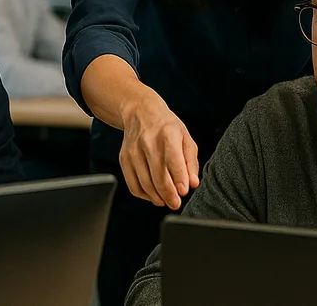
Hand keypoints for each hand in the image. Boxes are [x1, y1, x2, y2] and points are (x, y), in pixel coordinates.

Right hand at [117, 88, 199, 209]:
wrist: (140, 112)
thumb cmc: (167, 127)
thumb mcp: (185, 138)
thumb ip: (191, 162)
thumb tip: (193, 184)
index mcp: (167, 133)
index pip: (172, 158)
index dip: (179, 177)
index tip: (184, 192)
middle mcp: (148, 141)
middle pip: (157, 175)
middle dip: (169, 194)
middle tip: (176, 204)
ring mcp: (133, 150)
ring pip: (144, 183)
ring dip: (157, 197)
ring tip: (166, 201)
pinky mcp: (124, 158)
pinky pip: (133, 184)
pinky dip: (144, 195)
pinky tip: (154, 195)